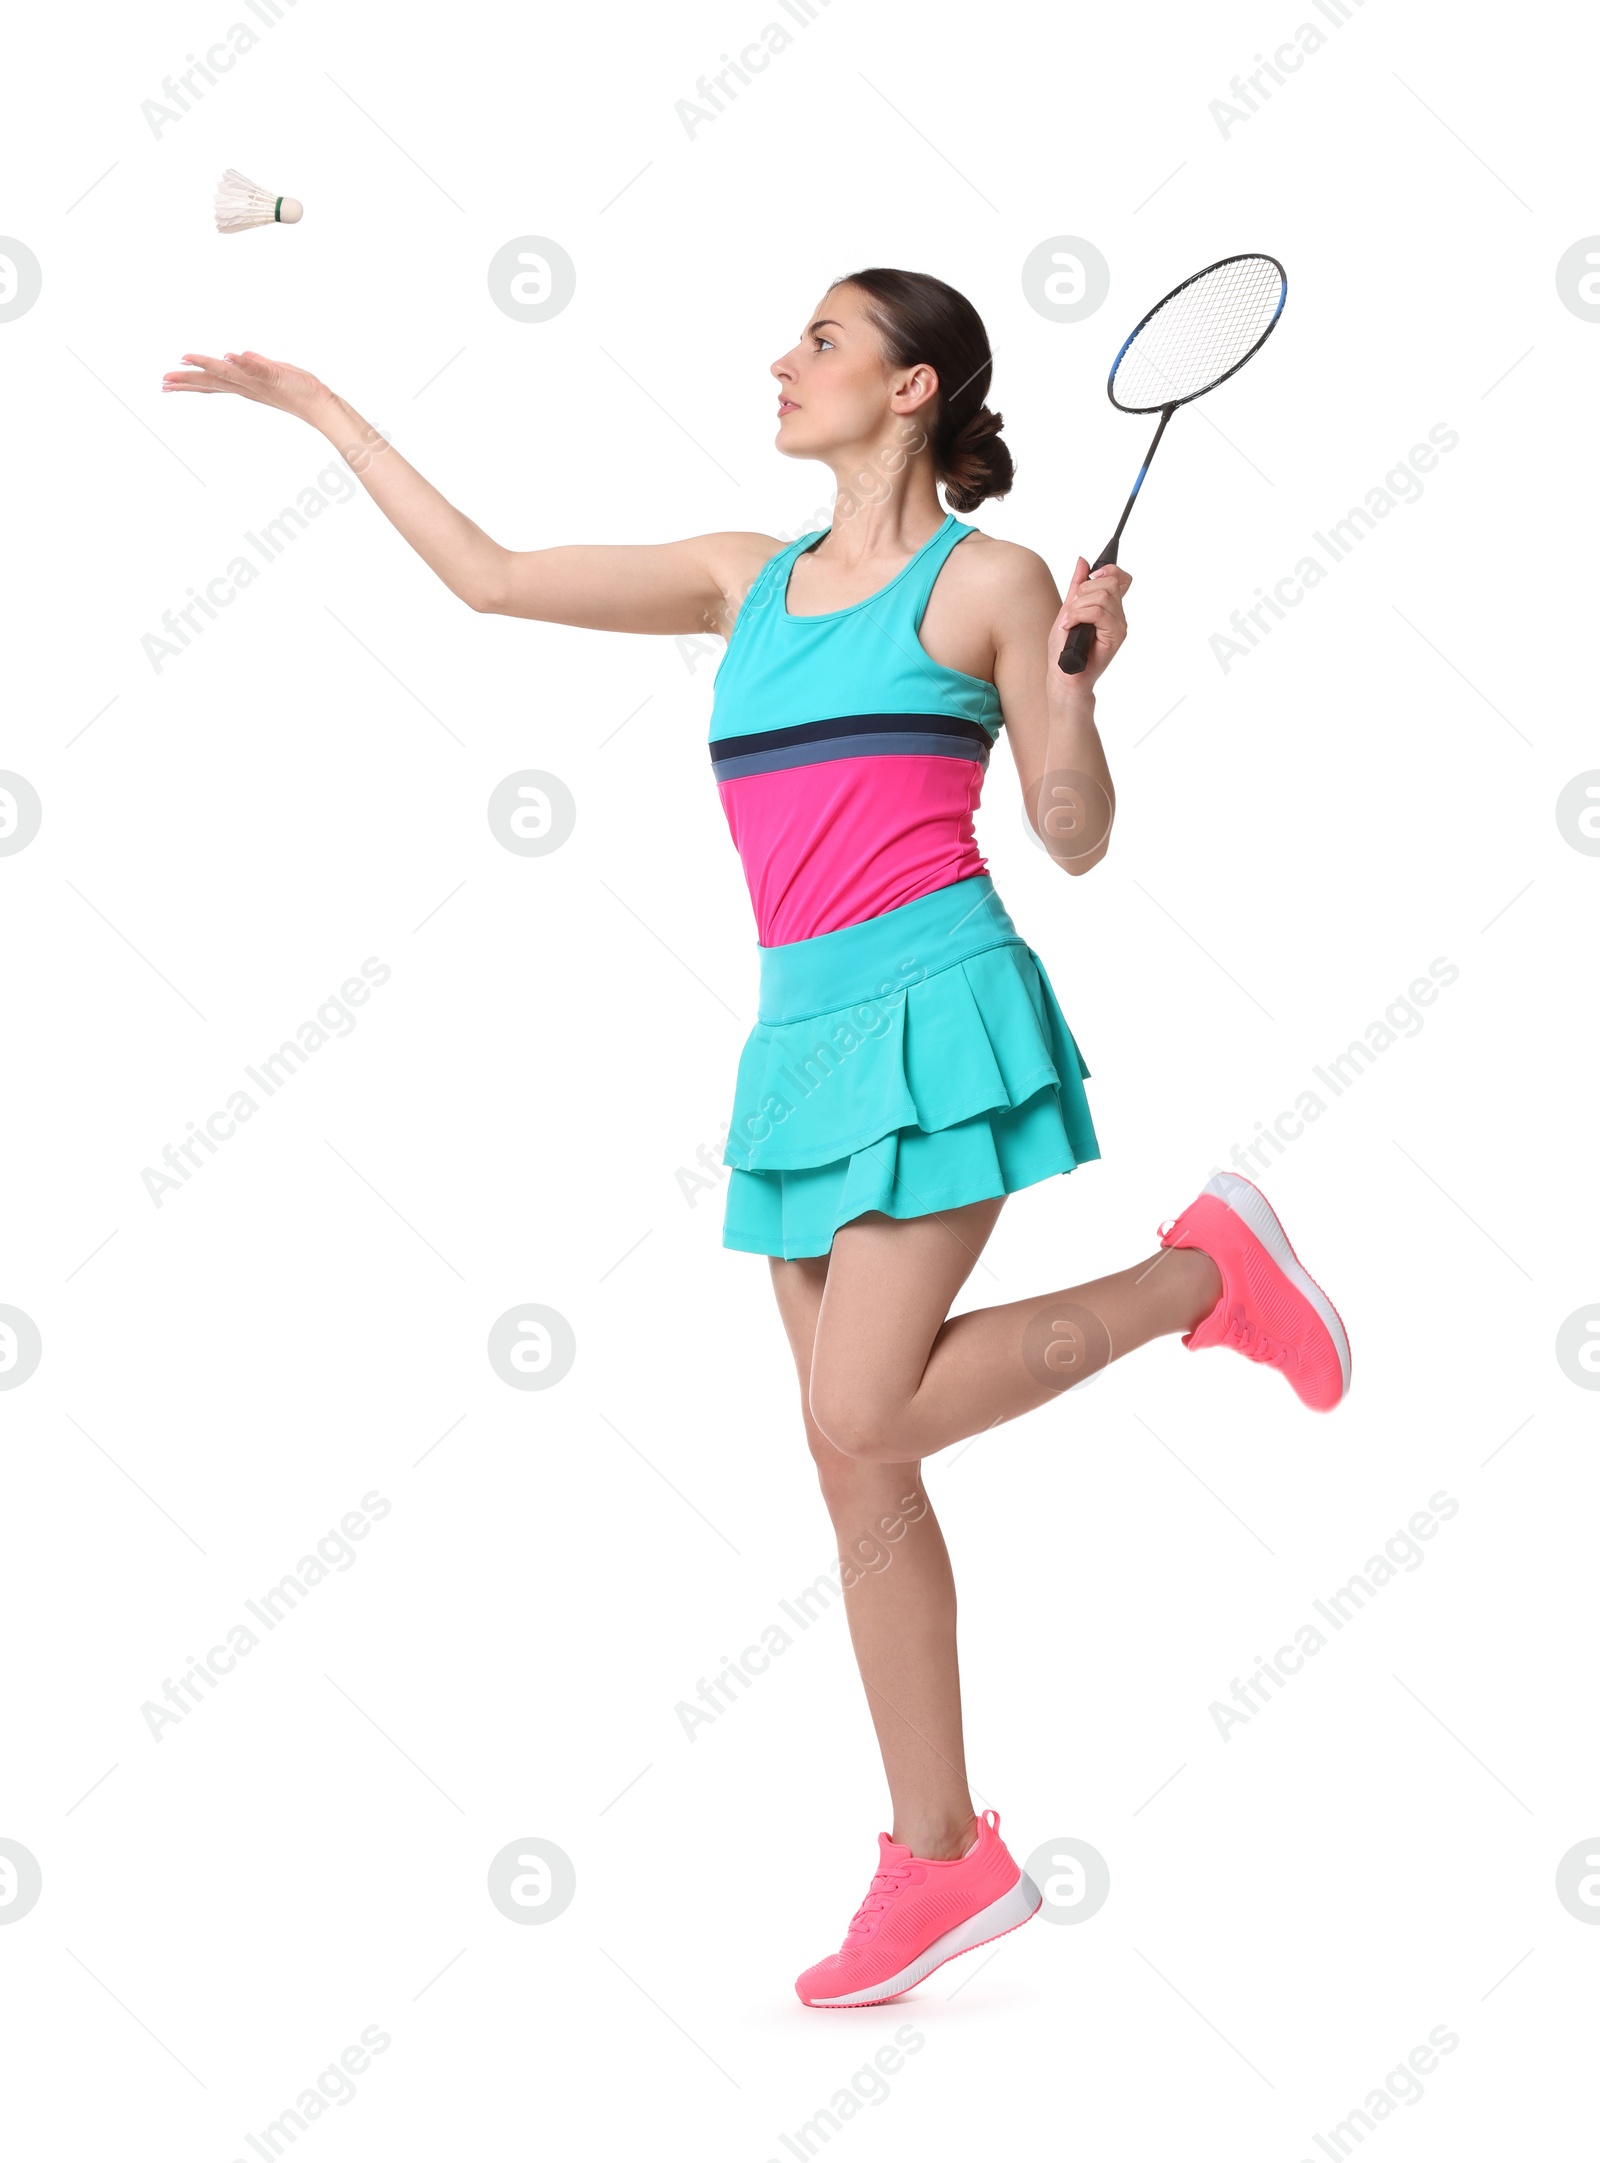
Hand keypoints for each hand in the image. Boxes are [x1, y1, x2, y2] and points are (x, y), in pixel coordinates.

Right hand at [162, 349, 331, 422]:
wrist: (320, 403)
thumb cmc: (296, 388)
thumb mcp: (270, 373)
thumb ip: (253, 366)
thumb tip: (235, 356)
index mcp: (243, 385)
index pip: (211, 384)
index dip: (189, 383)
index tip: (166, 384)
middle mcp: (247, 385)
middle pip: (213, 382)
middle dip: (188, 380)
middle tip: (164, 382)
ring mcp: (259, 381)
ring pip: (228, 374)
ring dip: (207, 367)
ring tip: (185, 360)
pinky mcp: (275, 376)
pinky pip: (257, 368)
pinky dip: (244, 363)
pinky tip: (230, 356)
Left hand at [1048, 556, 1131, 688]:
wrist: (1062, 676)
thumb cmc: (1064, 649)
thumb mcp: (1068, 610)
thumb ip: (1077, 586)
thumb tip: (1083, 561)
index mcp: (1109, 608)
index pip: (1120, 578)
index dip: (1108, 570)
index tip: (1091, 575)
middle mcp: (1118, 616)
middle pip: (1109, 582)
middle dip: (1083, 592)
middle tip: (1072, 612)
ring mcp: (1119, 627)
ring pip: (1101, 596)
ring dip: (1077, 607)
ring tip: (1069, 623)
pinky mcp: (1115, 637)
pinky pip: (1098, 612)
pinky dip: (1078, 616)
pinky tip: (1070, 627)